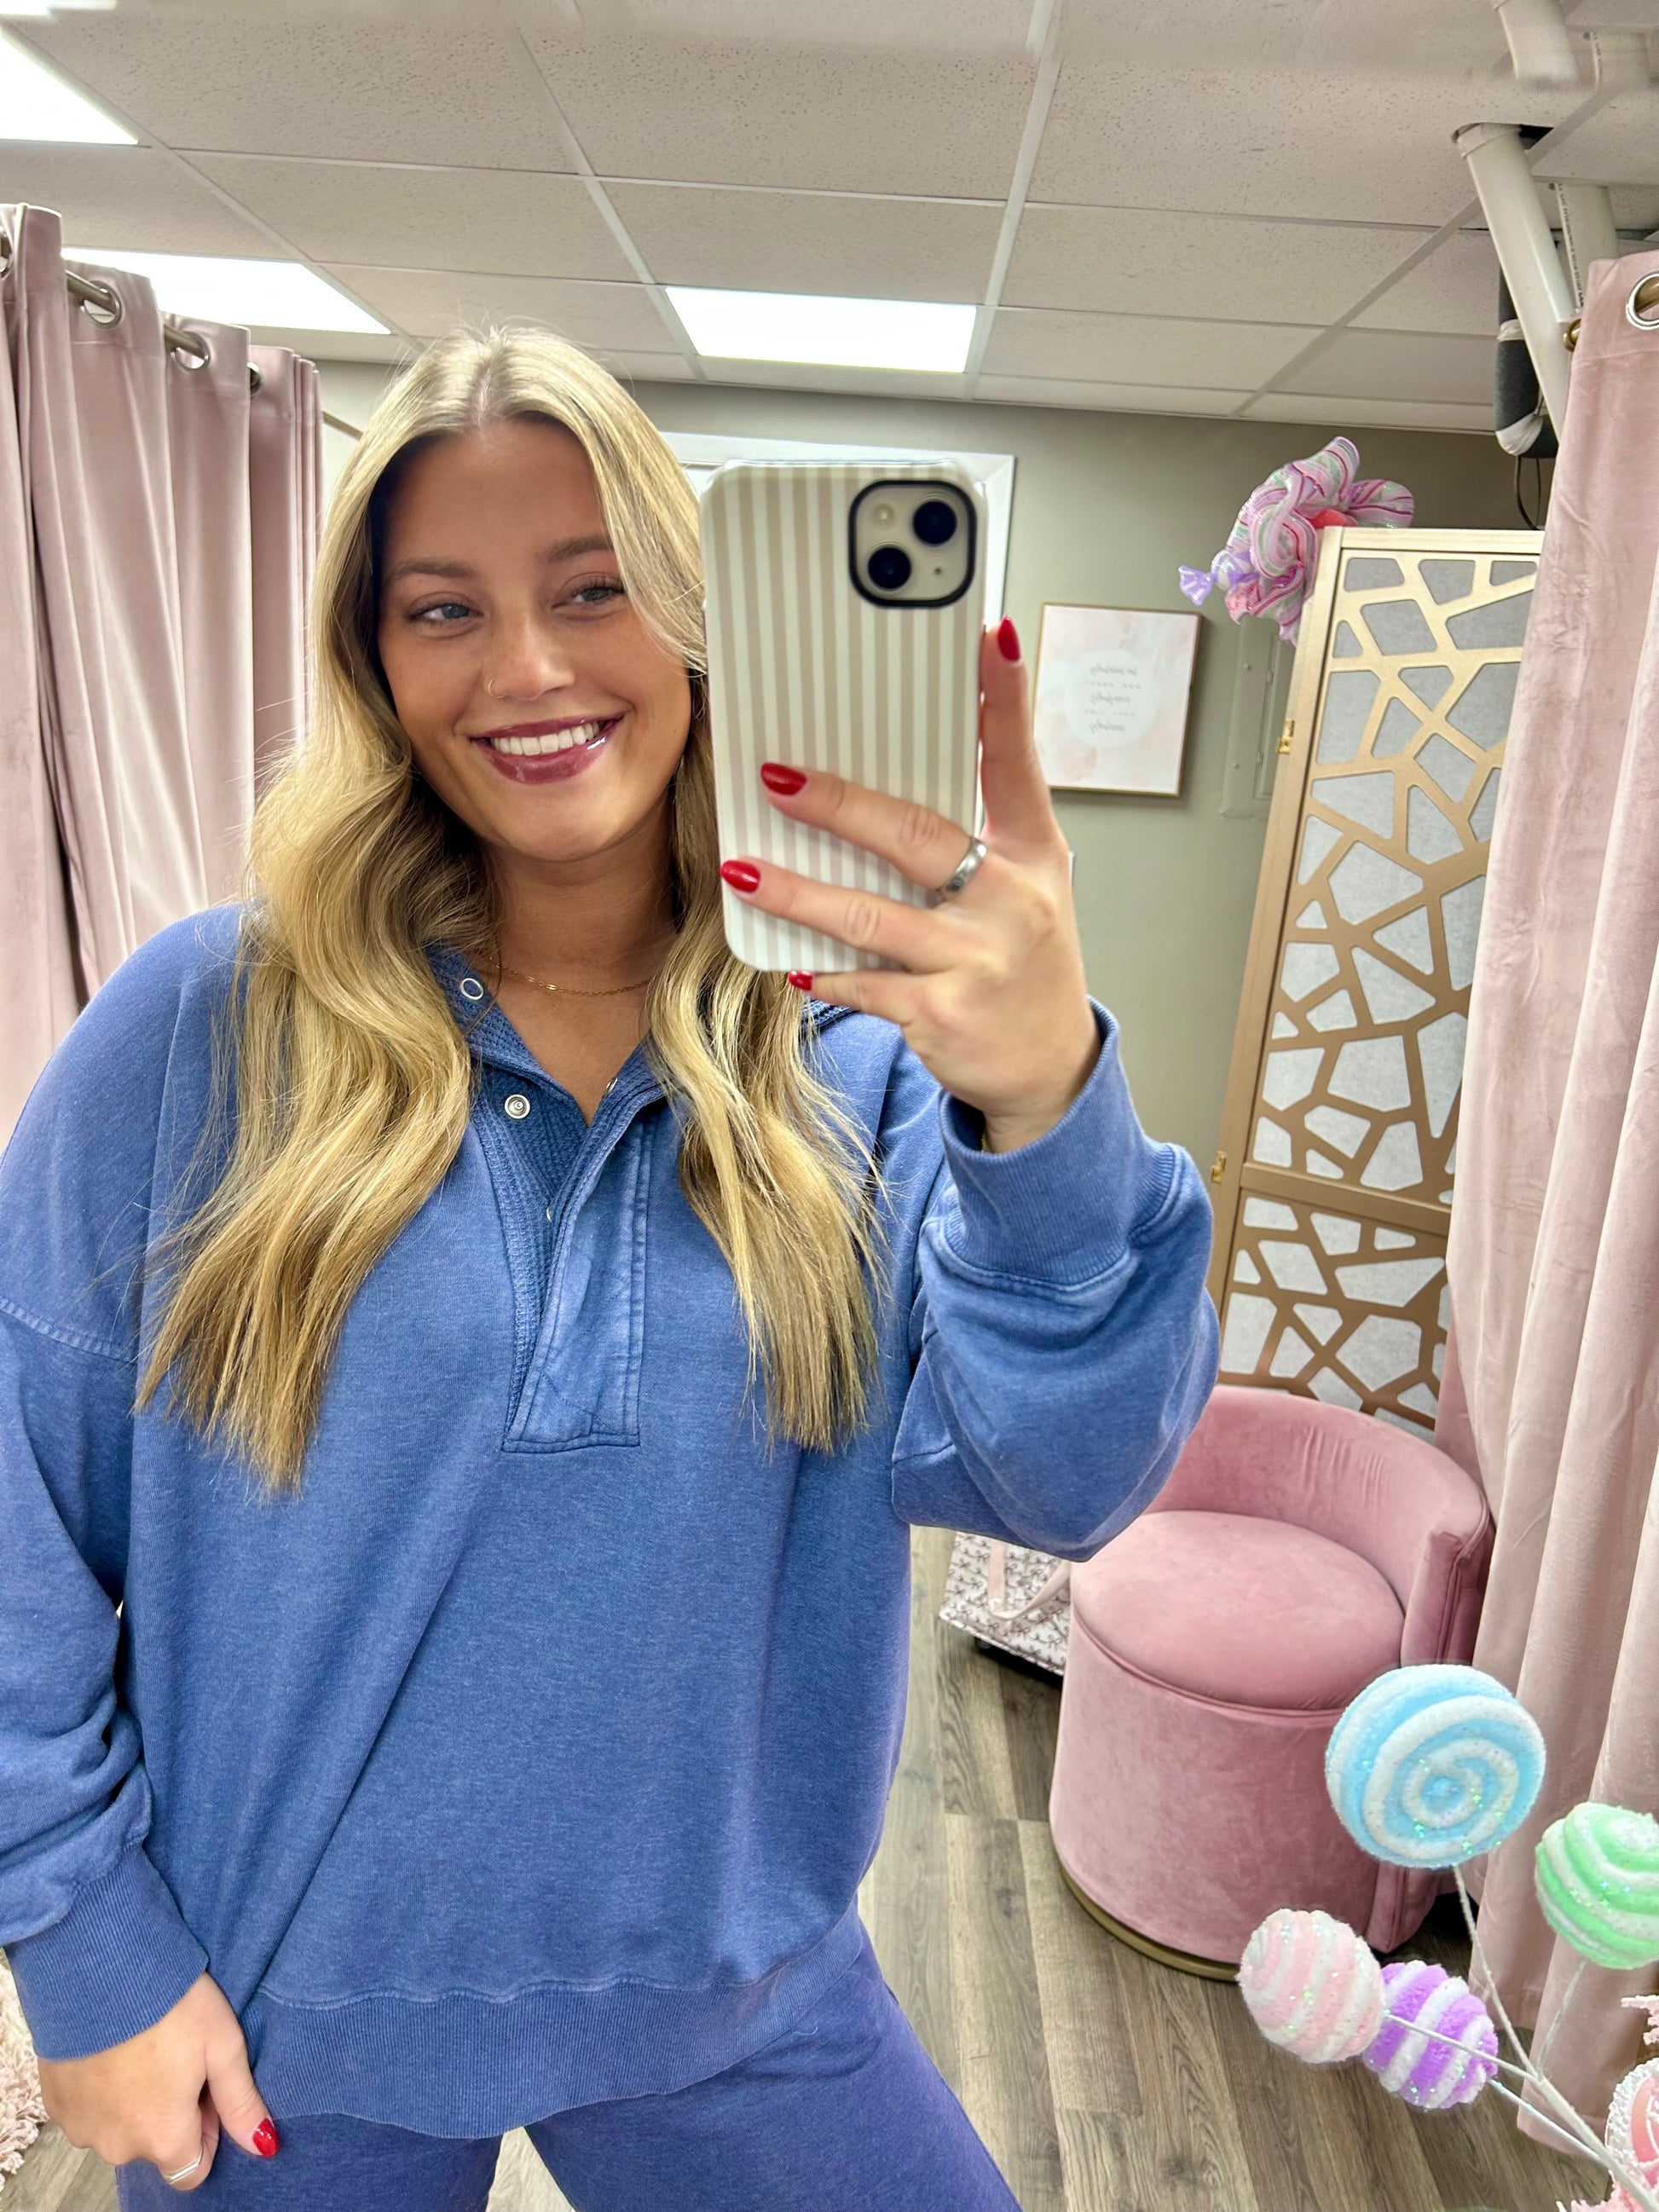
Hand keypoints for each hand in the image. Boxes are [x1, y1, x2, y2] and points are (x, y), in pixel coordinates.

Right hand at [36, 1969, 278, 2188]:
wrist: (99, 1969)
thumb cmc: (170, 2004)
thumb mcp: (223, 2045)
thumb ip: (241, 2102)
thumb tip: (264, 2145)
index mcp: (163, 2138)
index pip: (191, 2170)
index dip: (206, 2133)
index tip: (205, 2088)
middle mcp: (117, 2147)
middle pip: (154, 2147)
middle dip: (170, 2113)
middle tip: (177, 2057)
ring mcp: (80, 2128)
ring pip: (119, 2128)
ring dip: (133, 2102)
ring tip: (144, 2047)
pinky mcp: (55, 2104)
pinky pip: (88, 2112)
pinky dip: (102, 2091)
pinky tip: (112, 2049)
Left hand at [719, 617, 1099, 1151]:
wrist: (1047, 1068)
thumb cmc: (1025, 963)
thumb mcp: (1030, 887)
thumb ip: (983, 832)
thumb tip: (895, 777)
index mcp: (1034, 855)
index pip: (1018, 764)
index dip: (1005, 701)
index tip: (987, 640)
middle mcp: (1010, 901)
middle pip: (914, 835)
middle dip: (839, 805)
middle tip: (778, 778)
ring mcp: (975, 961)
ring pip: (869, 917)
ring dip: (798, 894)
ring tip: (743, 870)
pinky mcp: (940, 1014)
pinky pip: (863, 983)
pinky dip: (822, 971)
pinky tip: (787, 959)